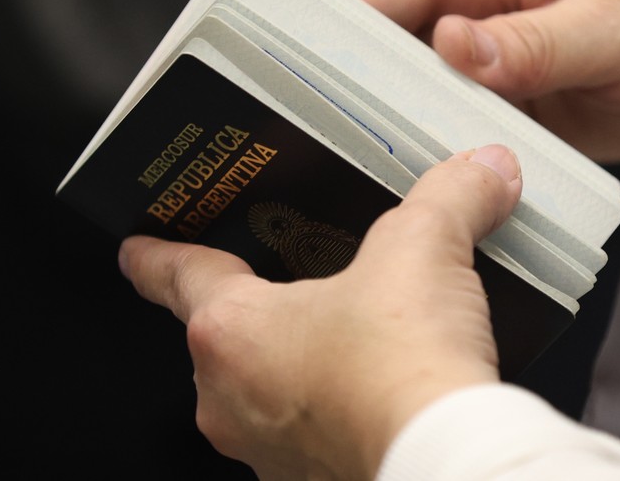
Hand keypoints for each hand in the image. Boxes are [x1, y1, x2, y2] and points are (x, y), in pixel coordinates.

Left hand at [118, 145, 522, 479]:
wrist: (444, 459)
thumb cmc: (405, 371)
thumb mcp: (425, 250)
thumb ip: (449, 197)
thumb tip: (483, 170)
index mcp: (232, 331)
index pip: (178, 277)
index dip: (155, 257)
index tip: (136, 251)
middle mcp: (232, 397)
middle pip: (225, 337)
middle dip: (258, 310)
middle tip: (293, 282)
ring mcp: (267, 449)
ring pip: (263, 390)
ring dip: (297, 363)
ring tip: (354, 337)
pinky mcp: (312, 480)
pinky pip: (304, 433)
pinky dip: (332, 409)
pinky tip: (378, 389)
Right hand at [338, 0, 619, 161]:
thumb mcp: (610, 25)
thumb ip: (531, 42)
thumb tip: (453, 46)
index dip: (329, 29)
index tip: (288, 76)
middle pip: (384, 42)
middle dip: (353, 88)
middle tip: (323, 144)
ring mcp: (488, 50)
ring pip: (412, 89)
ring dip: (398, 125)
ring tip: (367, 173)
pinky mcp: (506, 94)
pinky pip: (454, 122)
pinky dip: (440, 149)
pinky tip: (427, 183)